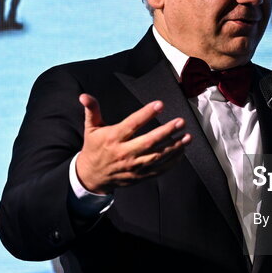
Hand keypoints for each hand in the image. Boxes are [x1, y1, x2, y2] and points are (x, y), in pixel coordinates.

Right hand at [74, 94, 190, 193]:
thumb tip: (84, 96)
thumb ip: (92, 110)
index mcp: (113, 138)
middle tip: (181, 122)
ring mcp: (134, 167)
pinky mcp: (140, 176)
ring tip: (187, 136)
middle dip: (167, 131)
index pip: (132, 124)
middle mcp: (124, 153)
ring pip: (158, 156)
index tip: (160, 105)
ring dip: (175, 147)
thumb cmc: (94, 148)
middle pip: (149, 142)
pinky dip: (172, 161)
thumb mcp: (91, 128)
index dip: (146, 114)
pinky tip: (182, 151)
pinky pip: (159, 169)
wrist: (92, 176)